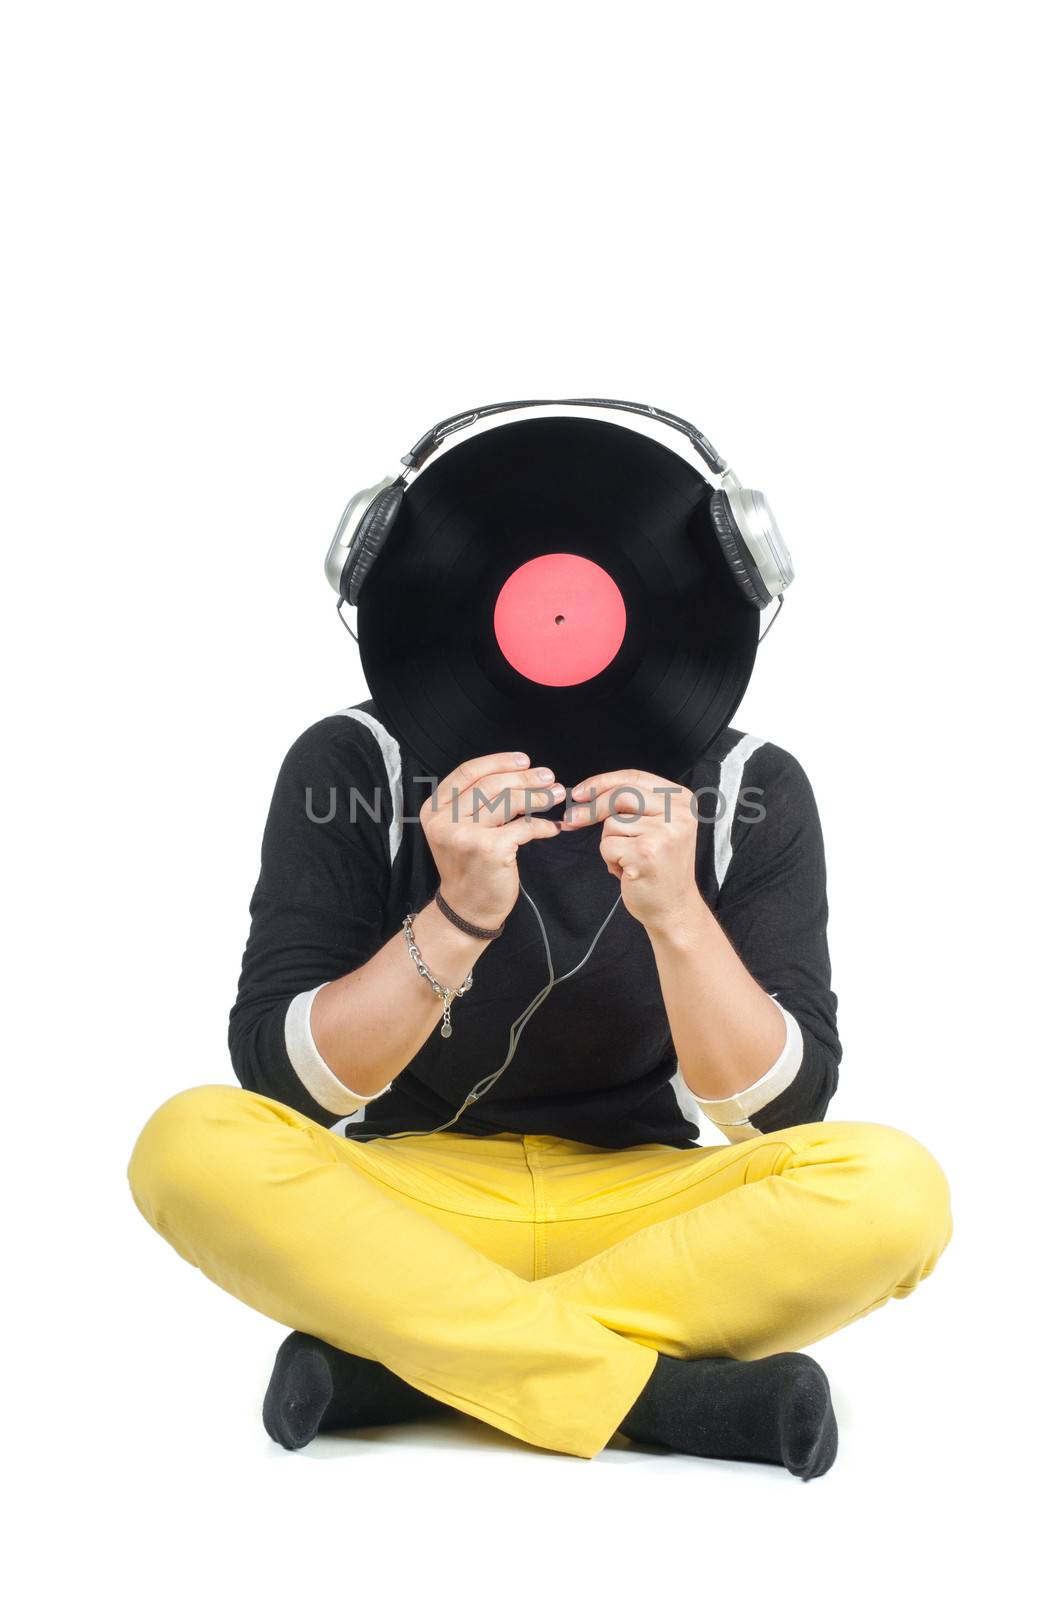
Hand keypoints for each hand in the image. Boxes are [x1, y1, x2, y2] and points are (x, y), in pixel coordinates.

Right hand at [419, 751, 564, 926]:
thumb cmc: (470, 867)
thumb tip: (522, 775)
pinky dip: (542, 826)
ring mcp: (464, 835)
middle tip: (549, 777)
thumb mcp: (460, 829)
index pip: (468, 772)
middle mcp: (444, 820)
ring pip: (508, 802)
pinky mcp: (488, 849)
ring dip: (537, 797)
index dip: (499, 762)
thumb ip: (477, 803)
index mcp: (434, 809)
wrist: (467, 909)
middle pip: (491, 785)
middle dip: (525, 778)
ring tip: (555, 795)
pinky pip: (524, 828)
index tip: (525, 761)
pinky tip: (552, 828)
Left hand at [560, 767, 702, 934]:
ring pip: (612, 822)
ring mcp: (664, 833)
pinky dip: (610, 860)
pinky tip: (628, 872)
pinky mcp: (647, 853)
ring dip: (610, 843)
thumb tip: (585, 794)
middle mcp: (678, 813)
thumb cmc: (658, 867)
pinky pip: (608, 845)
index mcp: (682, 800)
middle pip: (621, 794)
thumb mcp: (656, 826)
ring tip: (628, 859)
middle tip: (572, 820)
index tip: (580, 793)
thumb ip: (633, 804)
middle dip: (592, 808)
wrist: (673, 908)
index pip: (635, 777)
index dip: (602, 782)